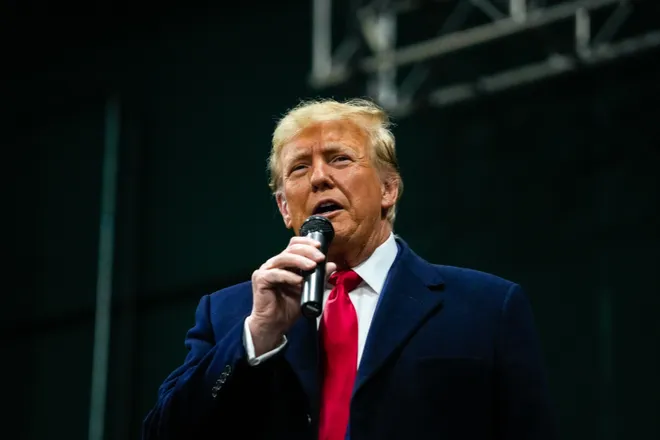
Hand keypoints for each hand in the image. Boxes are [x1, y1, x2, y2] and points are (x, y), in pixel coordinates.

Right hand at [248, 236, 336, 355]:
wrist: (275, 325)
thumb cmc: (288, 308)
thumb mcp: (309, 291)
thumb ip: (319, 278)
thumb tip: (331, 265)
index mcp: (285, 263)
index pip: (294, 245)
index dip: (307, 242)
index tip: (320, 246)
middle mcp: (274, 264)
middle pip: (290, 249)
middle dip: (307, 251)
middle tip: (320, 258)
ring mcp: (266, 270)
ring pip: (283, 258)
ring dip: (300, 261)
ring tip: (312, 266)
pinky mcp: (261, 279)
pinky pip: (276, 274)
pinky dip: (289, 276)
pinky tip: (299, 281)